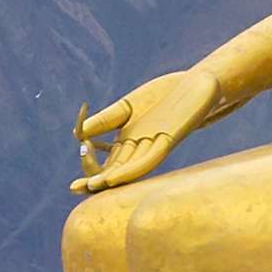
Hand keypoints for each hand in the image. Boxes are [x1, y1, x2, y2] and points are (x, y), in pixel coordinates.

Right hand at [74, 62, 219, 195]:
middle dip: (95, 181)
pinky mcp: (170, 139)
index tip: (72, 182)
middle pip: (115, 170)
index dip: (89, 173)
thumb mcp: (128, 107)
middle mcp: (142, 150)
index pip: (106, 164)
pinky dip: (131, 168)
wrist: (199, 83)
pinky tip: (116, 176)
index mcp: (130, 143)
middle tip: (74, 188)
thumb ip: (105, 120)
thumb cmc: (167, 95)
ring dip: (111, 179)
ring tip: (92, 186)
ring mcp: (155, 146)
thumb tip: (78, 133)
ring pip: (130, 169)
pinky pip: (149, 158)